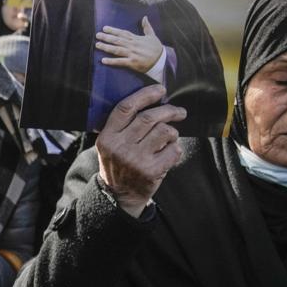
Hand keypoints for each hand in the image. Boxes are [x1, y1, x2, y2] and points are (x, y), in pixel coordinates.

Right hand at [96, 85, 184, 216]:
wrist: (119, 196)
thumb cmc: (119, 164)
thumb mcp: (110, 144)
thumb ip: (124, 126)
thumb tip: (153, 102)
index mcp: (107, 137)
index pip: (126, 108)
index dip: (145, 95)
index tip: (160, 90)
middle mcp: (119, 147)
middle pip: (149, 118)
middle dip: (169, 110)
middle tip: (179, 111)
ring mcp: (135, 160)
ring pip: (164, 131)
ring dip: (172, 132)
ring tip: (170, 137)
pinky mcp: (151, 171)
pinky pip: (173, 149)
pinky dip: (175, 149)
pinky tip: (168, 154)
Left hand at [97, 17, 164, 73]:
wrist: (162, 60)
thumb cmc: (156, 48)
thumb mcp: (152, 36)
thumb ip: (147, 27)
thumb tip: (145, 17)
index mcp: (136, 39)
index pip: (122, 33)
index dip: (113, 30)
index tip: (104, 28)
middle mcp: (133, 45)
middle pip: (117, 40)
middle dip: (107, 37)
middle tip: (97, 35)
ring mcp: (132, 54)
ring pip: (117, 49)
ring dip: (106, 47)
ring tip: (98, 45)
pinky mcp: (132, 63)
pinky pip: (120, 62)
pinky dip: (111, 61)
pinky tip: (103, 60)